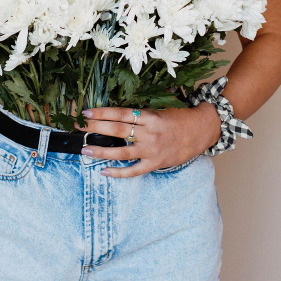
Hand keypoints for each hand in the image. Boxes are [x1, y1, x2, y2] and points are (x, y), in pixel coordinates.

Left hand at [77, 103, 221, 176]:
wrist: (202, 130)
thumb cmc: (180, 117)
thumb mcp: (161, 108)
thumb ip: (141, 111)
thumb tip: (118, 111)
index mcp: (149, 116)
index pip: (120, 113)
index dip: (102, 113)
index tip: (86, 113)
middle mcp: (149, 133)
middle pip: (117, 130)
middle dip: (95, 128)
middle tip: (78, 128)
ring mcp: (152, 150)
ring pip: (121, 152)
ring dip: (101, 151)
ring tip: (85, 149)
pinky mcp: (156, 163)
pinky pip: (134, 170)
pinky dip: (119, 173)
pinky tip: (104, 172)